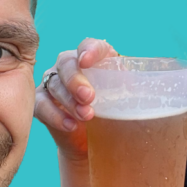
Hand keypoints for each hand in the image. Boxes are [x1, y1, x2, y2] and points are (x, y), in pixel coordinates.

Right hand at [34, 38, 117, 160]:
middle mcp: (69, 65)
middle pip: (67, 63)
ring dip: (71, 101)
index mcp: (92, 58)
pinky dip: (56, 115)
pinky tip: (71, 125)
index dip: (89, 51)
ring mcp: (52, 82)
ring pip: (55, 85)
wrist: (92, 140)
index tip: (88, 61)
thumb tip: (144, 92)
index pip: (89, 46)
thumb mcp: (123, 99)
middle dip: (77, 80)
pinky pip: (42, 104)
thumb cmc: (111, 113)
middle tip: (89, 97)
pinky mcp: (41, 101)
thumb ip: (129, 90)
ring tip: (86, 116)